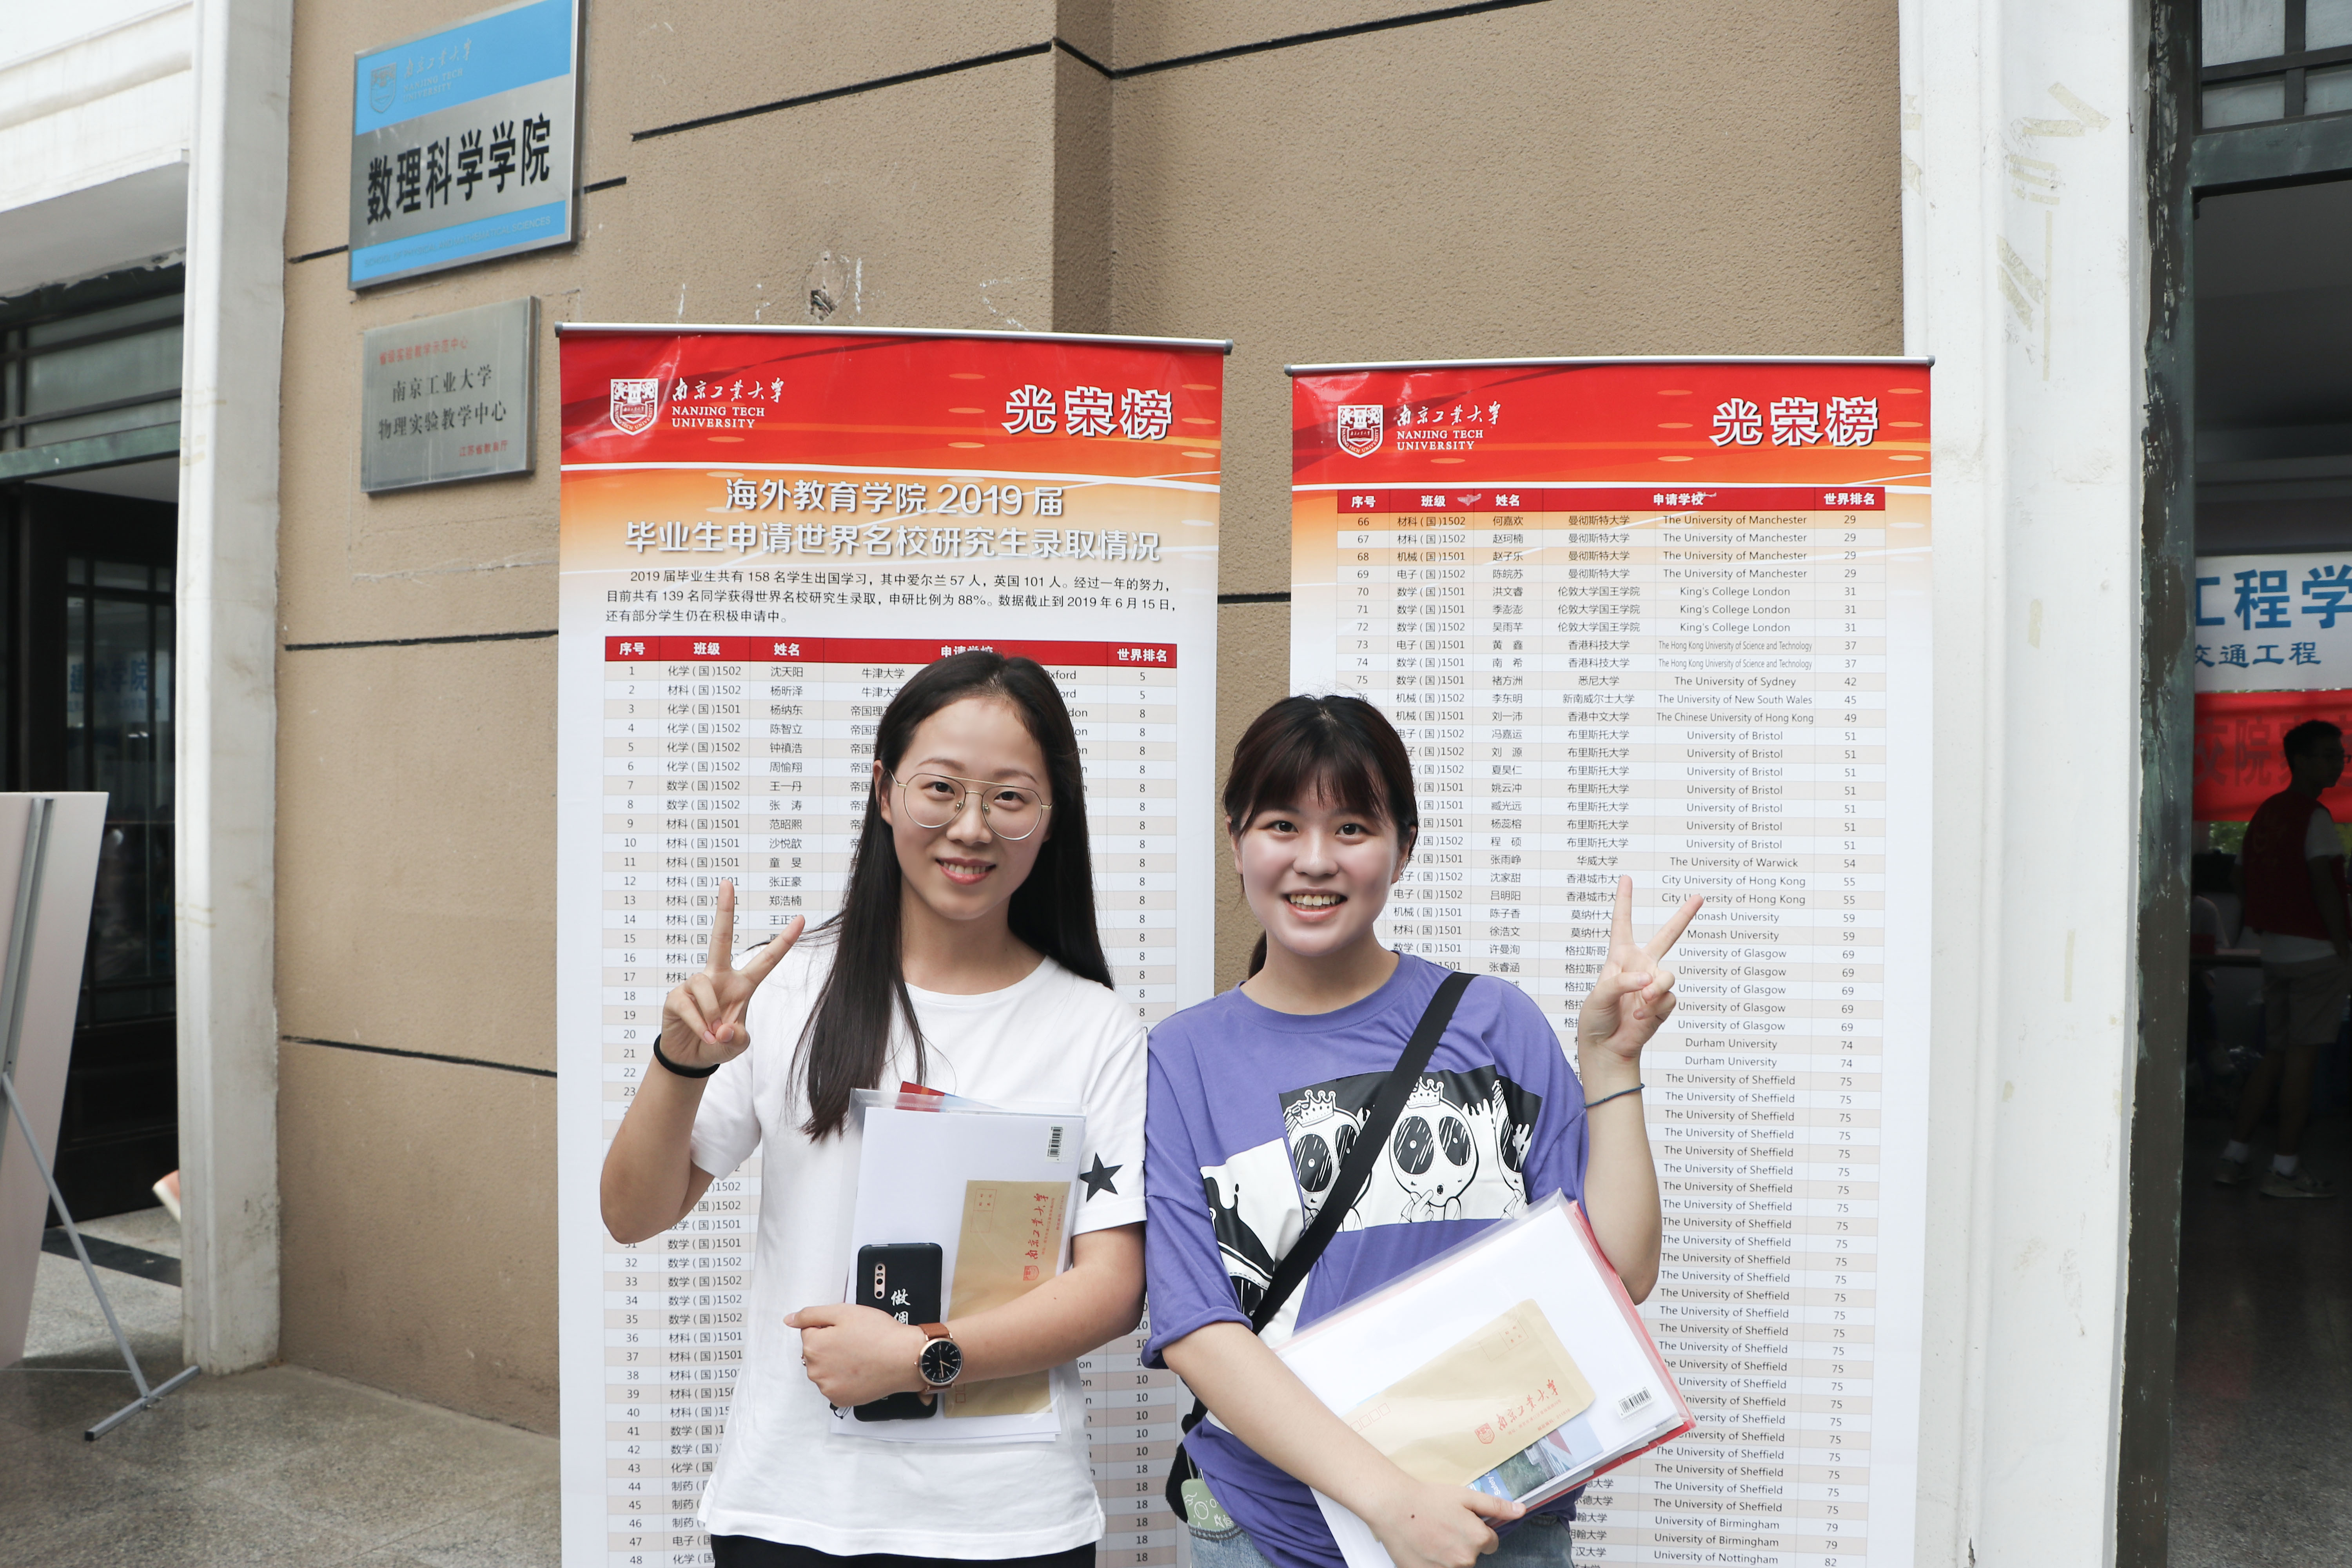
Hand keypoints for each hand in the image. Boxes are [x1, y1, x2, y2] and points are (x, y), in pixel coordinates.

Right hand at [660, 881, 800, 1070]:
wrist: (691, 1056)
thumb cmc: (719, 1043)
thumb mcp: (738, 1044)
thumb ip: (738, 1037)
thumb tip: (723, 1027)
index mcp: (742, 984)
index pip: (766, 959)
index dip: (785, 941)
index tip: (802, 919)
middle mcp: (719, 977)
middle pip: (721, 939)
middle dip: (724, 911)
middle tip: (727, 883)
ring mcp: (696, 984)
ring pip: (706, 987)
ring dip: (712, 1017)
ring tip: (713, 1034)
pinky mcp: (677, 996)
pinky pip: (689, 1006)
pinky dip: (698, 1024)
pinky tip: (702, 1034)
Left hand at [785, 1303, 929, 1406]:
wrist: (904, 1358)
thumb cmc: (878, 1334)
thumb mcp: (843, 1312)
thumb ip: (811, 1314)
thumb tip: (789, 1320)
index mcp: (813, 1347)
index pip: (810, 1331)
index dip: (830, 1327)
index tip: (848, 1329)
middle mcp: (815, 1371)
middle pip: (815, 1352)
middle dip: (830, 1345)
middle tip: (855, 1341)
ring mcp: (827, 1388)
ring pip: (824, 1369)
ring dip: (836, 1363)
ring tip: (859, 1356)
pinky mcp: (840, 1399)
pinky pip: (834, 1384)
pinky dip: (843, 1378)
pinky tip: (860, 1370)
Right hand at [1365, 1480, 1522, 1567]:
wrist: (1393, 1507)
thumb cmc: (1428, 1499)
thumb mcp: (1465, 1496)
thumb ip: (1496, 1506)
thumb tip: (1521, 1511)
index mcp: (1477, 1539)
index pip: (1491, 1543)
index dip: (1477, 1530)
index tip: (1461, 1522)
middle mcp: (1465, 1559)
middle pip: (1472, 1555)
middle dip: (1462, 1542)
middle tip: (1442, 1526)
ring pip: (1456, 1564)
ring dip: (1447, 1553)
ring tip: (1430, 1535)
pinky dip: (1433, 1561)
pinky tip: (1423, 1547)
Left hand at [1576, 876, 1699, 1070]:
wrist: (1606, 1047)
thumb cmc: (1596, 1018)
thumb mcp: (1599, 995)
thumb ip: (1622, 982)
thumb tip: (1649, 980)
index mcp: (1619, 958)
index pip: (1622, 924)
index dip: (1624, 901)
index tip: (1626, 879)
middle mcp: (1640, 967)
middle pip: (1666, 937)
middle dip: (1683, 917)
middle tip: (1699, 897)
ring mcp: (1654, 985)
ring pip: (1667, 976)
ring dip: (1654, 989)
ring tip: (1639, 1003)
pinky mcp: (1663, 1004)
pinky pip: (1668, 998)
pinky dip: (1654, 1007)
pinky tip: (1640, 1016)